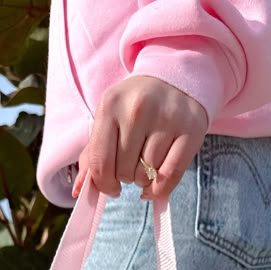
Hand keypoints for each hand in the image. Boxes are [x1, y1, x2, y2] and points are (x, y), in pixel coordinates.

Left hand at [73, 76, 208, 200]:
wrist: (174, 79)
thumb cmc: (135, 108)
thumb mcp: (108, 120)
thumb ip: (92, 155)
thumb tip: (79, 190)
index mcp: (110, 105)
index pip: (100, 162)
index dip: (104, 184)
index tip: (111, 187)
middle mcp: (138, 109)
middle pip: (125, 172)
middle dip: (126, 177)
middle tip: (132, 164)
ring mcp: (167, 118)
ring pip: (147, 175)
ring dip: (144, 179)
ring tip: (146, 164)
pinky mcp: (191, 130)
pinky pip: (170, 177)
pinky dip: (160, 189)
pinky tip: (155, 184)